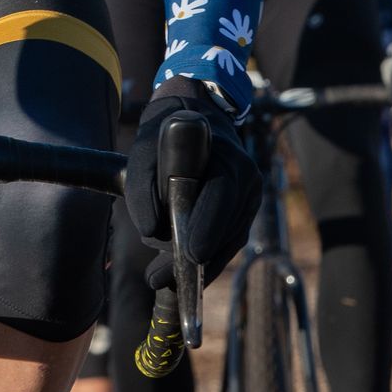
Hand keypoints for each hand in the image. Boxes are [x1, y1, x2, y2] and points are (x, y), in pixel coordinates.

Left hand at [125, 79, 260, 287]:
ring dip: (197, 266)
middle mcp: (247, 180)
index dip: (207, 228)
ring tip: (159, 277)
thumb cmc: (166, 133)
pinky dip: (206, 259)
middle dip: (196, 260)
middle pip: (227, 231)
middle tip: (159, 277)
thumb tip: (150, 229)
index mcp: (229, 161)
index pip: (223, 198)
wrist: (193, 114)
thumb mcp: (144, 149)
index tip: (191, 254)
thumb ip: (143, 186)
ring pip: (227, 242)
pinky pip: (226, 241)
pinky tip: (180, 274)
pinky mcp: (241, 212)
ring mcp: (248, 198)